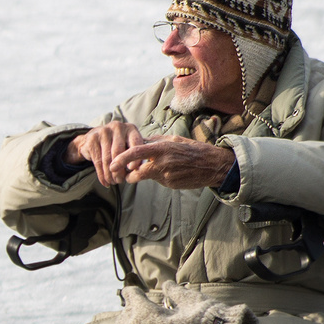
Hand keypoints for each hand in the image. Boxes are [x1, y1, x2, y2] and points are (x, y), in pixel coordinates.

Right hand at [65, 123, 145, 187]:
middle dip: (120, 170)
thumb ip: (134, 154)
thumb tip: (139, 171)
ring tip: (113, 182)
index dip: (135, 157)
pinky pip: (98, 161)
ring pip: (107, 158)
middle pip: (119, 152)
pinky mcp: (92, 139)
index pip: (135, 143)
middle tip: (120, 181)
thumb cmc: (115, 145)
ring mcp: (103, 132)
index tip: (133, 169)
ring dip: (110, 174)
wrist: (93, 138)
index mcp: (130, 129)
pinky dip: (101, 174)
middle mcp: (117, 127)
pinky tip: (104, 181)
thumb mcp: (127, 145)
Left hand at [112, 137, 235, 189]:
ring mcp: (166, 176)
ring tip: (143, 170)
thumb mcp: (173, 140)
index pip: (135, 153)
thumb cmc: (191, 149)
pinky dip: (157, 177)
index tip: (111, 164)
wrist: (212, 165)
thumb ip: (154, 141)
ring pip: (145, 177)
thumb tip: (137, 139)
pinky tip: (167, 172)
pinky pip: (157, 181)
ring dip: (141, 175)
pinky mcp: (170, 184)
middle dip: (126, 175)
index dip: (120, 159)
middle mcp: (162, 163)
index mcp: (162, 148)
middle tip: (121, 174)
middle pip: (135, 172)